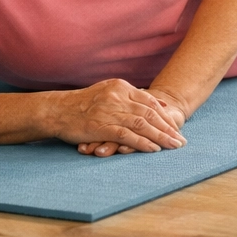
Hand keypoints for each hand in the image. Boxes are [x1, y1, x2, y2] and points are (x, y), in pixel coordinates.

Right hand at [48, 79, 187, 157]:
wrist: (56, 110)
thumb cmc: (82, 103)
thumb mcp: (109, 91)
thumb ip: (133, 96)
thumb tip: (159, 102)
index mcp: (121, 87)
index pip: (150, 102)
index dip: (165, 116)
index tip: (176, 128)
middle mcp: (118, 97)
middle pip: (150, 114)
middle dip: (167, 128)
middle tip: (180, 140)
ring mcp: (109, 111)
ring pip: (142, 124)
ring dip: (160, 137)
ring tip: (173, 146)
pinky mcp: (101, 126)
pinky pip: (126, 136)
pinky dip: (142, 143)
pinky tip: (153, 149)